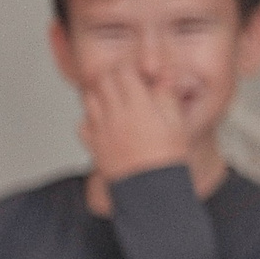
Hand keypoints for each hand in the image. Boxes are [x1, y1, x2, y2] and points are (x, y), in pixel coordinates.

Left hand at [78, 60, 190, 187]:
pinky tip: (104, 123)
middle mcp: (114, 114)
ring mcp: (100, 130)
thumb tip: (164, 76)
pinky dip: (90, 119)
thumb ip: (166, 96)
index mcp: (137, 105)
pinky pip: (83, 124)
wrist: (151, 189)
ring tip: (116, 101)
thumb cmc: (168, 157)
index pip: (123, 73)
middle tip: (126, 84)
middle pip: (103, 82)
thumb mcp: (176, 123)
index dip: (129, 69)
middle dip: (113, 78)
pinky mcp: (93, 145)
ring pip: (90, 100)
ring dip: (100, 95)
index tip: (137, 72)